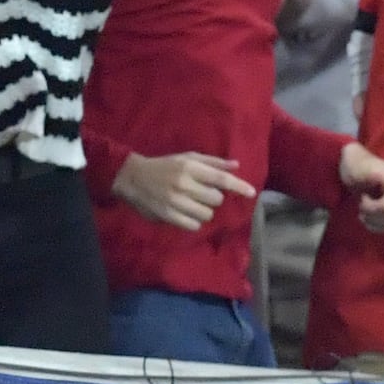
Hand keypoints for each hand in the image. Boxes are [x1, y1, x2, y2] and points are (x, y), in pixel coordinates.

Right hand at [110, 151, 254, 231]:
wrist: (131, 177)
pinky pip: (194, 225)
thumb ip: (211, 162)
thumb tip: (236, 166)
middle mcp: (184, 184)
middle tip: (202, 194)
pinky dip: (194, 221)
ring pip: (207, 214)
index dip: (238, 186)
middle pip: (216, 199)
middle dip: (213, 198)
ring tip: (192, 204)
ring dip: (203, 210)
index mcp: (189, 168)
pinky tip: (185, 213)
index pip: (220, 179)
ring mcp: (175, 201)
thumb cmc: (163, 166)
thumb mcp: (186, 158)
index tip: (252, 193)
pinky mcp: (168, 216)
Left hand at [336, 142, 383, 232]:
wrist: (354, 164)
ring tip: (361, 211)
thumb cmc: (355, 164)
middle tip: (360, 203)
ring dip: (372, 220)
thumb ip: (372, 174)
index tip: (363, 200)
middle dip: (372, 213)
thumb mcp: (360, 168)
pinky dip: (374, 225)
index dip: (378, 205)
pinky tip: (364, 217)